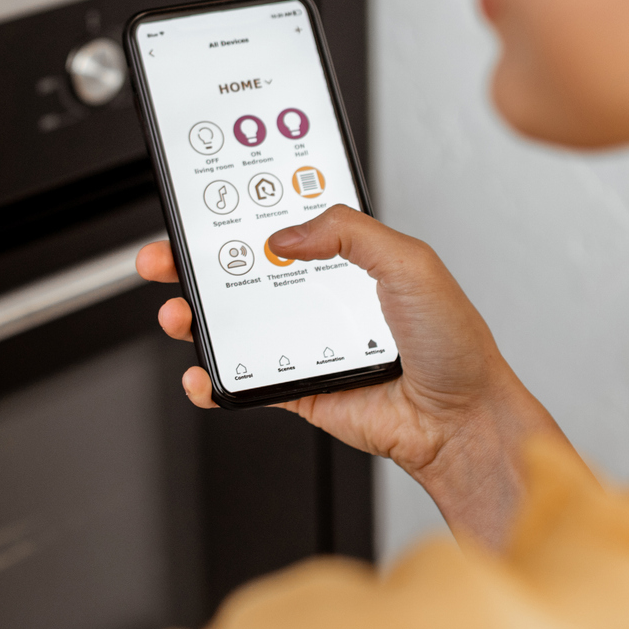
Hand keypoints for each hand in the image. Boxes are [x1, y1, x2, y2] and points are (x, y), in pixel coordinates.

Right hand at [141, 206, 571, 545]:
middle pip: (242, 272)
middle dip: (195, 264)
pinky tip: (203, 374)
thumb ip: (349, 231)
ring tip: (179, 314)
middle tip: (165, 258)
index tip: (203, 207)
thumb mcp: (411, 262)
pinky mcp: (298, 389)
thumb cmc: (454, 344)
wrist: (463, 421)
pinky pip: (245, 382)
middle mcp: (321, 297)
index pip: (282, 224)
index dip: (239, 215)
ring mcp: (305, 344)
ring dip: (195, 319)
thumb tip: (287, 234)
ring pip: (233, 326)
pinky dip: (213, 382)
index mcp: (347, 258)